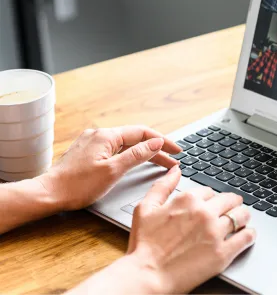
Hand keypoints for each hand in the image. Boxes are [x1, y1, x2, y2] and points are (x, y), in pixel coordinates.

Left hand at [36, 125, 181, 210]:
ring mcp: (92, 143)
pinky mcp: (88, 152)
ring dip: (144, 153)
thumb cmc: (78, 186)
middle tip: (173, 161)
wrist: (48, 194)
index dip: (162, 141)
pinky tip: (136, 162)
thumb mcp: (114, 171)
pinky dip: (130, 155)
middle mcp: (99, 134)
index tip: (177, 151)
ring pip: (125, 145)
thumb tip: (156, 143)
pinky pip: (115, 149)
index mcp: (107, 136)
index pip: (142, 133)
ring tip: (160, 163)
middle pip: (135, 139)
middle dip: (156, 149)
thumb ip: (138, 154)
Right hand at [127, 166, 255, 292]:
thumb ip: (162, 186)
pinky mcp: (223, 253)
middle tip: (233, 207)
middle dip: (232, 203)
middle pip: (230, 200)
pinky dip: (249, 234)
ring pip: (241, 215)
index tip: (212, 203)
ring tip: (242, 219)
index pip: (210, 191)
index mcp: (188, 199)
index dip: (211, 197)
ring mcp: (215, 232)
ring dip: (243, 215)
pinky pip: (246, 237)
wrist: (147, 276)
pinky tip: (247, 234)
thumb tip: (176, 170)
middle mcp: (204, 213)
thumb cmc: (144, 245)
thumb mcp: (145, 208)